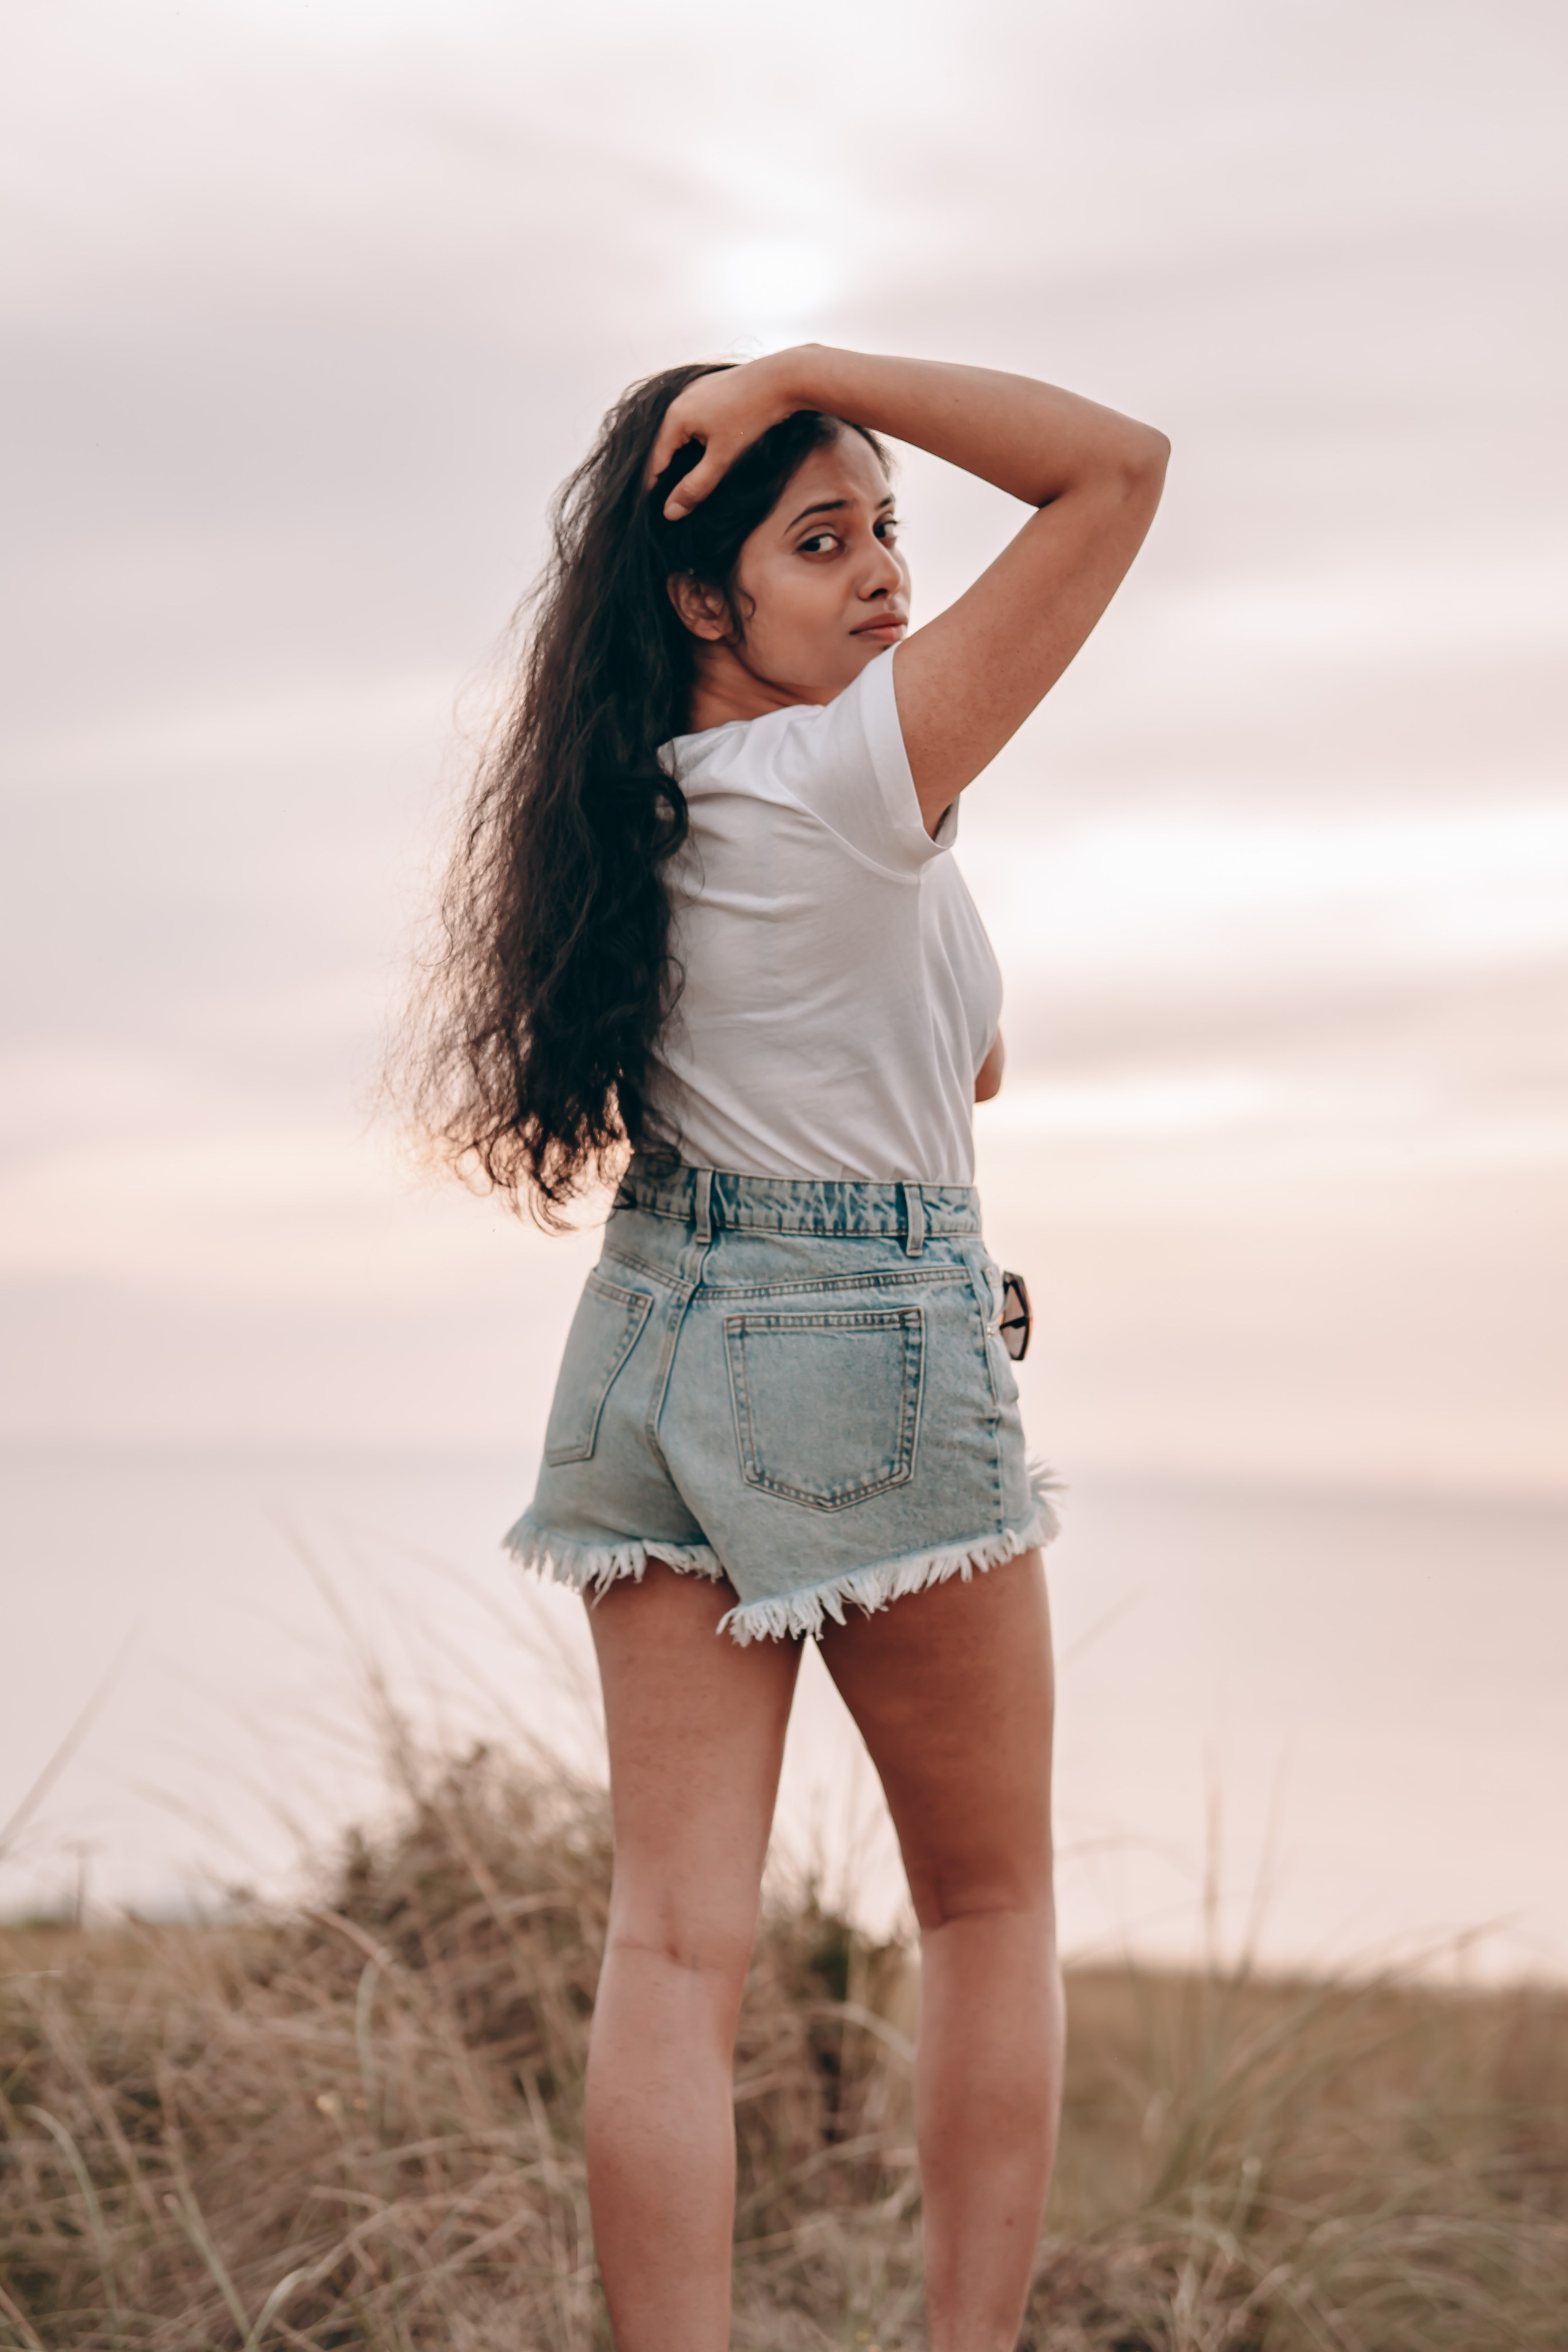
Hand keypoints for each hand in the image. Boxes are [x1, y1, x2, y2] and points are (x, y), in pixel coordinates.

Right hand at [644, 351, 808, 520]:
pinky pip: (696, 419)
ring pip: (683, 432)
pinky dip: (698, 439)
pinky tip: (711, 451)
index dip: (656, 488)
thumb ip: (695, 486)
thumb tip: (670, 512)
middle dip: (671, 472)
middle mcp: (680, 400)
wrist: (784, 377)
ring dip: (686, 456)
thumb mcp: (722, 458)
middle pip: (667, 446)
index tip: (661, 511)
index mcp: (675, 417)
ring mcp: (696, 390)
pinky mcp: (712, 387)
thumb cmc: (752, 416)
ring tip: (694, 479)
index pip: (656, 461)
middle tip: (679, 499)